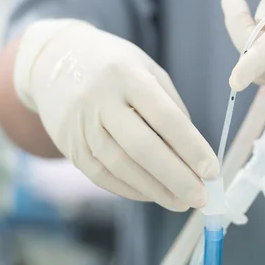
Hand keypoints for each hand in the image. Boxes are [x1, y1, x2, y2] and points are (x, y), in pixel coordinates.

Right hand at [14, 19, 218, 209]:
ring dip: (155, 190)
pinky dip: (131, 189)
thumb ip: (172, 109)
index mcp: (127, 75)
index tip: (212, 172)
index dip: (191, 147)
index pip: (165, 117)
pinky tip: (154, 195)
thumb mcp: (147, 72)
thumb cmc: (115, 68)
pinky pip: (102, 175)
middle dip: (176, 178)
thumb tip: (193, 155)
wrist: (53, 63)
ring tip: (182, 202)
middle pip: (141, 147)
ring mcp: (80, 124)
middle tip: (201, 198)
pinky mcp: (69, 145)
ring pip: (121, 166)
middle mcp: (100, 99)